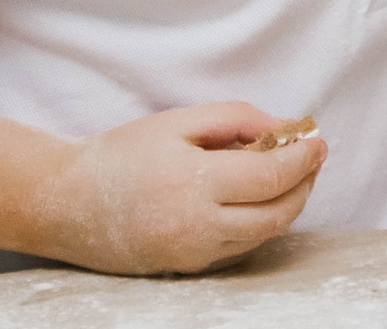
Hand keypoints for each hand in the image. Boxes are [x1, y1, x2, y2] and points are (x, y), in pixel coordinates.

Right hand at [32, 102, 325, 275]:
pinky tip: (259, 196)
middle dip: (305, 183)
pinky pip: (240, 246)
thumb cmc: (121, 155)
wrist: (68, 204)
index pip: (271, 177)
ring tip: (291, 173)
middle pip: (277, 213)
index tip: (318, 140)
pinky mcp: (188, 266)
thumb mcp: (177, 121)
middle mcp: (198, 226)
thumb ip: (235, 119)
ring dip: (288, 204)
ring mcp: (194, 252)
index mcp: (195, 183)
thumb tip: (284, 128)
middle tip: (312, 157)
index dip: (304, 159)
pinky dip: (260, 221)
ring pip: (264, 234)